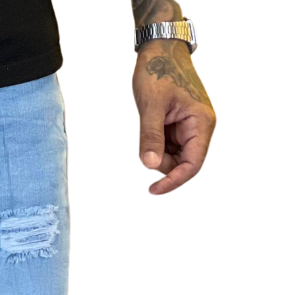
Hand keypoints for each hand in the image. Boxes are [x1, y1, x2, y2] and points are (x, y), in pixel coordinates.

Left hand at [131, 40, 217, 195]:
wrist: (160, 49)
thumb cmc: (157, 71)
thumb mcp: (150, 105)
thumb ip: (151, 136)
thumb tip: (150, 166)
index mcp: (202, 122)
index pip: (193, 164)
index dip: (174, 181)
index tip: (152, 191)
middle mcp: (202, 127)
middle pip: (185, 163)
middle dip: (164, 166)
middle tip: (145, 150)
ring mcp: (192, 127)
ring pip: (176, 157)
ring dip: (159, 155)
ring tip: (148, 129)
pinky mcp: (182, 126)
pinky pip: (170, 147)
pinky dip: (158, 147)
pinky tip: (150, 131)